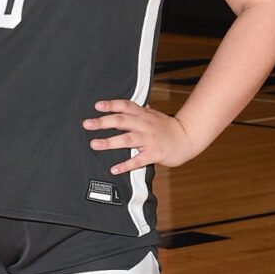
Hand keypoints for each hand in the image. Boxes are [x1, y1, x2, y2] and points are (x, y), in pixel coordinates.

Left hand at [83, 99, 199, 174]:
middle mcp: (145, 125)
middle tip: (87, 124)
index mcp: (143, 114)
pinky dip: (126, 165)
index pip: (125, 106)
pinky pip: (138, 160)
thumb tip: (126, 105)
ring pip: (127, 139)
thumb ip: (139, 111)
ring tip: (94, 144)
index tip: (97, 106)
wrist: (187, 138)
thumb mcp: (153, 114)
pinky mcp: (154, 154)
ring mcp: (150, 139)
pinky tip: (114, 169)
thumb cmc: (168, 128)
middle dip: (103, 122)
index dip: (111, 104)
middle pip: (122, 121)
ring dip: (110, 142)